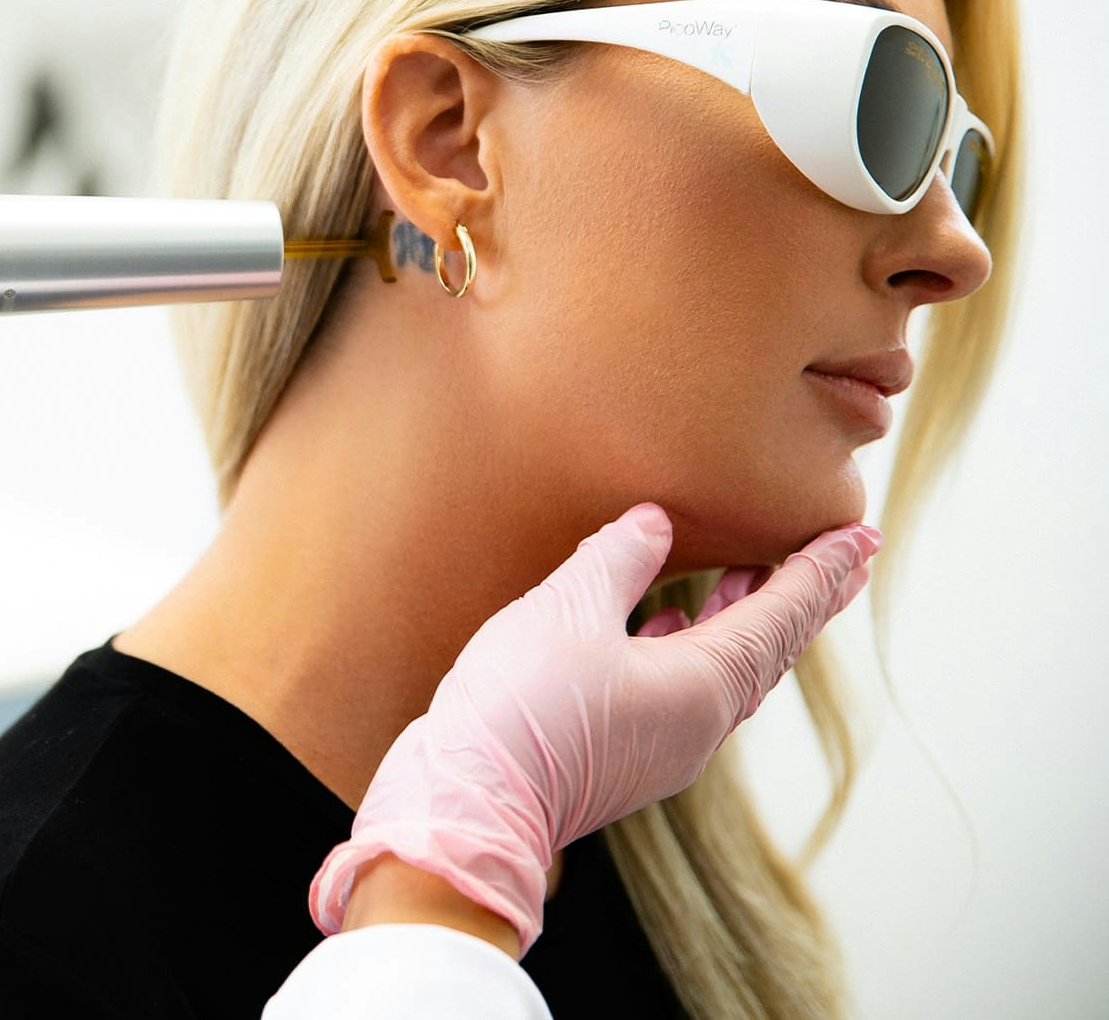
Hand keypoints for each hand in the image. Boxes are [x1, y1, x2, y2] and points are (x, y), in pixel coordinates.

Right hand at [309, 502, 877, 951]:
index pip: (782, 615)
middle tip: (837, 557)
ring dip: (742, 621)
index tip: (861, 538)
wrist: (467, 806)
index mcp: (704, 684)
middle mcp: (698, 724)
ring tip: (748, 576)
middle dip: (797, 598)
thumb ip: (617, 558)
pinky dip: (692, 650)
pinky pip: (683, 694)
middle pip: (765, 650)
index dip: (820, 571)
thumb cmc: (523, 706)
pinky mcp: (621, 760)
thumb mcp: (568, 608)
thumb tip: (653, 523)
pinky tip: (662, 627)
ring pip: (724, 675)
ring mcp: (661, 749)